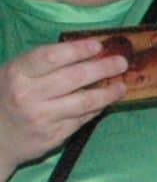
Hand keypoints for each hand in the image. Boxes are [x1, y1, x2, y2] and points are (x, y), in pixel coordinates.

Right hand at [0, 39, 126, 173]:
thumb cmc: (8, 96)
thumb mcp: (16, 74)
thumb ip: (44, 63)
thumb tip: (89, 52)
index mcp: (17, 73)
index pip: (51, 57)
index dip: (77, 50)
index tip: (98, 45)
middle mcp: (27, 95)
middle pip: (74, 78)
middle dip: (102, 68)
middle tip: (121, 62)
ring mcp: (41, 117)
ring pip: (84, 102)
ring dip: (108, 93)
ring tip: (121, 86)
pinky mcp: (53, 135)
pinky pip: (82, 118)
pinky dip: (97, 108)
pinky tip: (106, 101)